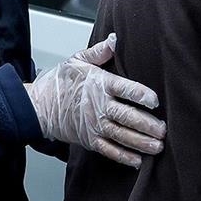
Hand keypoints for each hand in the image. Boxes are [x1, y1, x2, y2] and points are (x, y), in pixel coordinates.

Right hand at [26, 33, 166, 167]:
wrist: (37, 106)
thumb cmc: (59, 83)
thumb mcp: (77, 61)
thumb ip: (100, 52)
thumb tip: (116, 39)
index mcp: (100, 85)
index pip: (126, 89)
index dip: (142, 95)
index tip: (155, 101)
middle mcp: (99, 106)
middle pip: (128, 116)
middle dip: (148, 125)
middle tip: (164, 130)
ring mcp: (94, 125)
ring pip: (122, 136)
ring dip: (141, 143)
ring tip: (157, 147)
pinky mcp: (90, 140)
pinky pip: (109, 150)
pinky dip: (124, 157)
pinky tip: (138, 161)